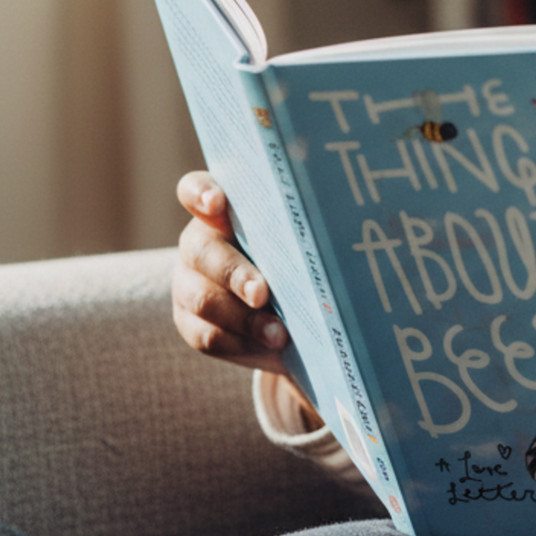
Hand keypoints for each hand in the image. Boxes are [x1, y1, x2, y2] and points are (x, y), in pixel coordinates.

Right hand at [172, 172, 317, 426]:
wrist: (286, 315)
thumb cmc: (299, 261)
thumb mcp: (303, 240)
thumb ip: (306, 228)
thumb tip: (346, 229)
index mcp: (222, 210)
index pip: (195, 190)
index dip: (201, 194)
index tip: (218, 203)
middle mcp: (199, 242)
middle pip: (202, 251)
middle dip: (234, 273)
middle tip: (262, 293)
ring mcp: (188, 284)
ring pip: (203, 300)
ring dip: (244, 318)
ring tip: (279, 333)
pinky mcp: (191, 324)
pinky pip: (209, 336)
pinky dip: (242, 343)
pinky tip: (271, 345)